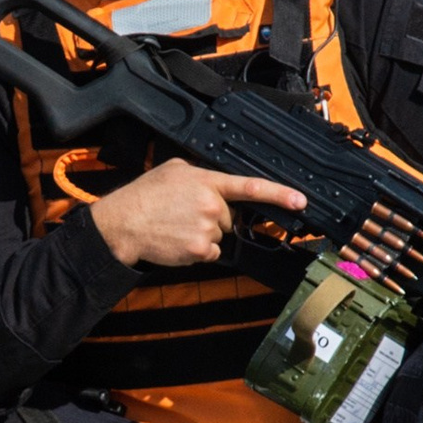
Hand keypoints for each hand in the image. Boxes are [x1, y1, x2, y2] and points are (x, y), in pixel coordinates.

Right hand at [89, 161, 306, 268]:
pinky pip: (211, 252)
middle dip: (214, 218)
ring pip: (220, 236)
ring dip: (203, 234)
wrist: (122, 223)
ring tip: (177, 226)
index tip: (300, 200)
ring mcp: (208, 229)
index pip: (251, 186)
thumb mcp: (174, 170)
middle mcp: (212, 204)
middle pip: (230, 217)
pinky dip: (197, 250)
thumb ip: (201, 174)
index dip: (280, 193)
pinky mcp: (201, 250)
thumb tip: (218, 182)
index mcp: (207, 181)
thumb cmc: (144, 196)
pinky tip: (178, 240)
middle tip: (185, 214)